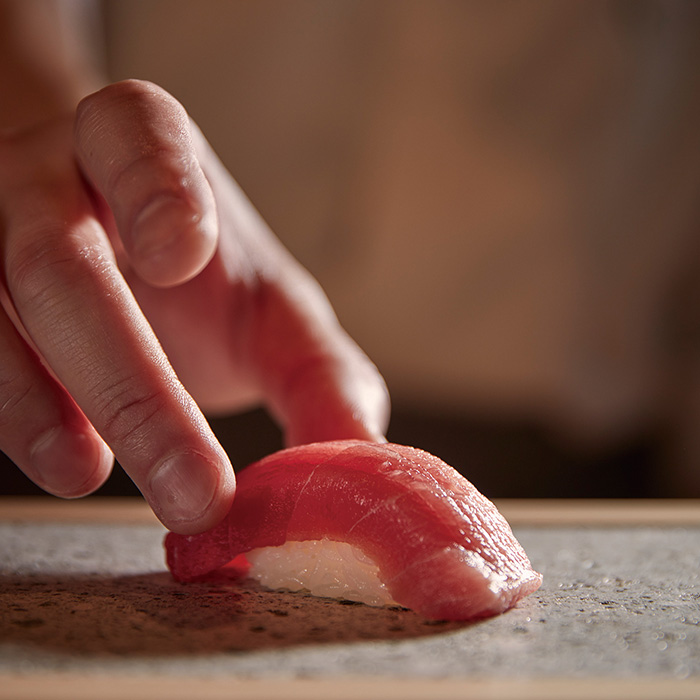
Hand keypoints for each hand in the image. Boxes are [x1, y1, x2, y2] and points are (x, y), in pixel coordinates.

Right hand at [0, 80, 389, 533]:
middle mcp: (48, 179)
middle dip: (130, 384)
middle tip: (197, 488)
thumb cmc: (201, 280)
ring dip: (40, 407)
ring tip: (94, 477)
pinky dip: (12, 413)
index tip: (183, 256)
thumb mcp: (273, 311)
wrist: (114, 258)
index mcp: (140, 148)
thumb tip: (363, 457)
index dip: (153, 186)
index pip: (134, 132)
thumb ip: (320, 374)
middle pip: (59, 263)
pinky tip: (66, 460)